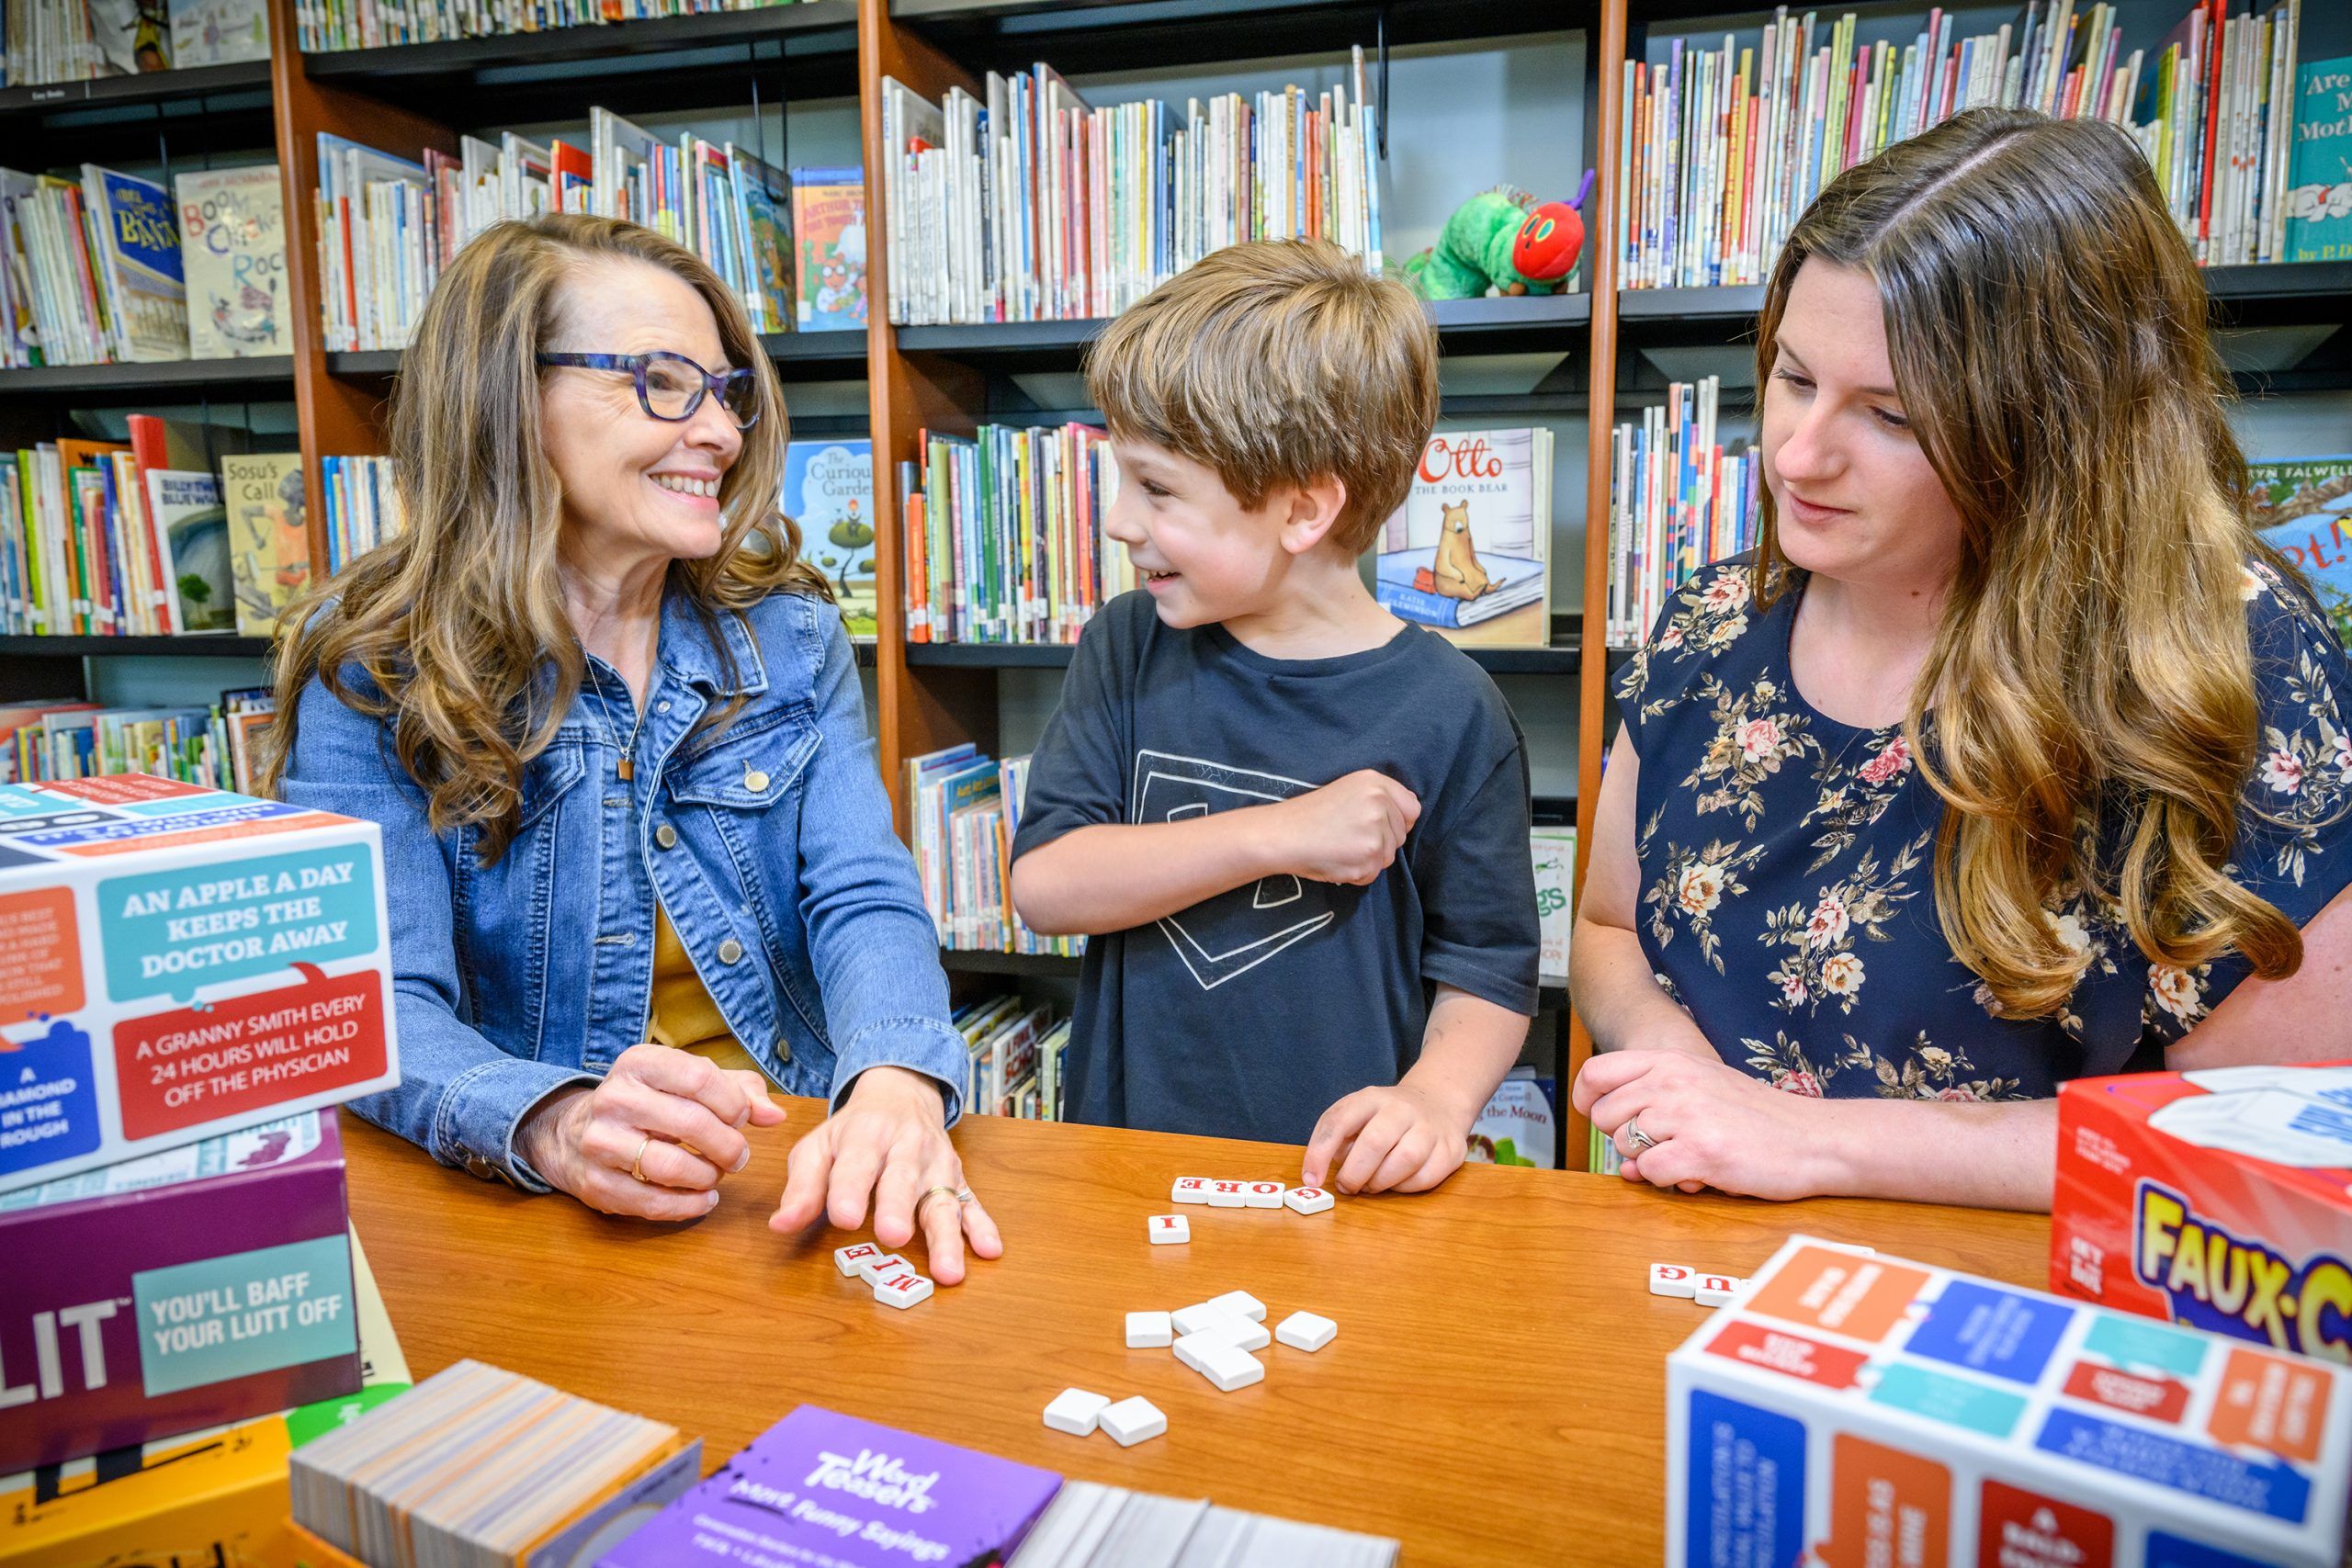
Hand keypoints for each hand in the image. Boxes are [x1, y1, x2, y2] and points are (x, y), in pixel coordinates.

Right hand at [517, 1043, 786, 1220]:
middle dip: (728, 1146)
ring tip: (715, 1175)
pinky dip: (688, 1206)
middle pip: (691, 1123)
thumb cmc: (650, 1103)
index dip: (732, 1103)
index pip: (700, 1077)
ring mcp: (600, 1142)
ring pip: (671, 1166)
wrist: (573, 1133)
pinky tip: (704, 1199)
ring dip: (707, 1177)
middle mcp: (615, 1097)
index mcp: (640, 1063)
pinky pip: (652, 1202)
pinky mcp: (596, 1183)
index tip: (742, 1119)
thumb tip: (776, 1116)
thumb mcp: (688, 1082)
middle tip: (738, 1157)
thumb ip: (739, 1091)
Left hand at [769, 1065, 1004, 1284]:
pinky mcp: (958, 1180)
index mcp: (865, 1136)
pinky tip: (989, 1250)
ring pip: (943, 1201)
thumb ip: (802, 1186)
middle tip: (892, 1236)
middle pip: (903, 1180)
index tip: (843, 1218)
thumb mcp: (818, 1146)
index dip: (849, 1190)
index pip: (856, 1164)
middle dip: (898, 1208)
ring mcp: (937, 1165)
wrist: (902, 1093)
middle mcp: (906, 1148)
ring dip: (947, 1236)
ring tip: (949, 1271)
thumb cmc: (854, 1131)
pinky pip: (973, 1205)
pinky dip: (983, 1227)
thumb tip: (781, 1226)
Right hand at [1266, 770, 1420, 884]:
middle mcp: (1380, 803)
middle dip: (1380, 842)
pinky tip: (1336, 859)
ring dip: (1367, 860)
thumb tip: (1406, 819)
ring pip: (1388, 857)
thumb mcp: (1348, 790)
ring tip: (1340, 848)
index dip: (1398, 821)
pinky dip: (1356, 874)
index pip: (1412, 808)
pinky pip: (1373, 874)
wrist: (1282, 834)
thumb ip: (1380, 799)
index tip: (1378, 825)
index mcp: (1375, 782)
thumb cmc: (1310, 815)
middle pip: (1401, 836)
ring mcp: (1376, 832)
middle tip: (1348, 837)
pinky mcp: (1368, 858)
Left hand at [1302, 1080, 1470, 1194]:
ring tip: (1372, 1185)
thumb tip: (1318, 1174)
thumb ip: (1337, 1139)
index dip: (1319, 1152)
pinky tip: (1397, 1182)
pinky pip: (1425, 1177)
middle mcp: (1402, 1108)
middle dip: (1355, 1173)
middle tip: (1348, 1186)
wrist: (1438, 1103)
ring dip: (1381, 1182)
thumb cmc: (1385, 1118)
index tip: (1311, 1179)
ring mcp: (1430, 1128)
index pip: (1338, 1120)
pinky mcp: (1451, 1150)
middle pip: (1375, 1142)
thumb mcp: (1357, 1115)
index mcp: (1370, 1098)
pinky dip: (1405, 1188)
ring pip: (1405, 1160)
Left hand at [1571, 1049, 1841, 1200]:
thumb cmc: (1758, 1117)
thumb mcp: (1704, 1086)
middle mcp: (1672, 1083)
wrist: (1814, 1139)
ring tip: (1686, 1157)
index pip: (1595, 1073)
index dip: (1588, 1101)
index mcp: (1671, 1061)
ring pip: (1625, 1148)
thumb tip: (1619, 1152)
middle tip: (1663, 1145)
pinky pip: (1650, 1174)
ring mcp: (1684, 1116)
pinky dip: (1668, 1181)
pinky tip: (1697, 1173)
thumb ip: (1656, 1104)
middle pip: (1604, 1117)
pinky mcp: (1699, 1152)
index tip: (1603, 1120)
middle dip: (1625, 1139)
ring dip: (1649, 1162)